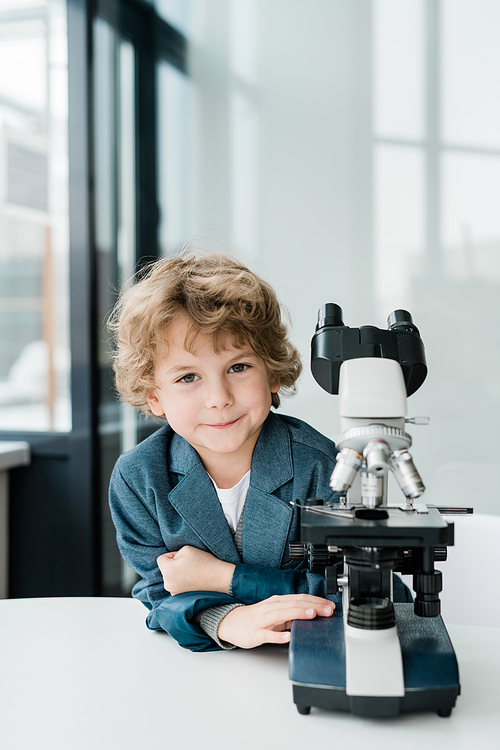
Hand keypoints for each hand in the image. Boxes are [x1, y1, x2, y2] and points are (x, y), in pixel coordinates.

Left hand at [157, 546, 234, 595]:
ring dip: (178, 574)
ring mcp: (174, 593)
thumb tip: (171, 561)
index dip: (172, 555)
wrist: (219, 578)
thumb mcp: (186, 549)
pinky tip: (193, 580)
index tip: (184, 557)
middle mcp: (168, 584)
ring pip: (171, 577)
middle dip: (174, 565)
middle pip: (165, 569)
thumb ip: (174, 553)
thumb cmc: (204, 562)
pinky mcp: (180, 598)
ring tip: (193, 573)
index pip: (161, 559)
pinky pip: (176, 585)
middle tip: (189, 564)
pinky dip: (182, 582)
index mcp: (168, 571)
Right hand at [217, 594, 334, 648]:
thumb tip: (312, 615)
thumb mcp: (276, 613)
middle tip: (328, 610)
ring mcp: (263, 620)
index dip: (316, 601)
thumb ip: (292, 614)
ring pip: (282, 614)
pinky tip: (287, 637)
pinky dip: (278, 636)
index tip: (330, 606)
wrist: (232, 623)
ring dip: (298, 614)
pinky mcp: (255, 633)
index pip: (300, 599)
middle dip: (313, 607)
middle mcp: (271, 608)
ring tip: (312, 615)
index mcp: (278, 602)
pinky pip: (267, 634)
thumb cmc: (256, 618)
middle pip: (294, 604)